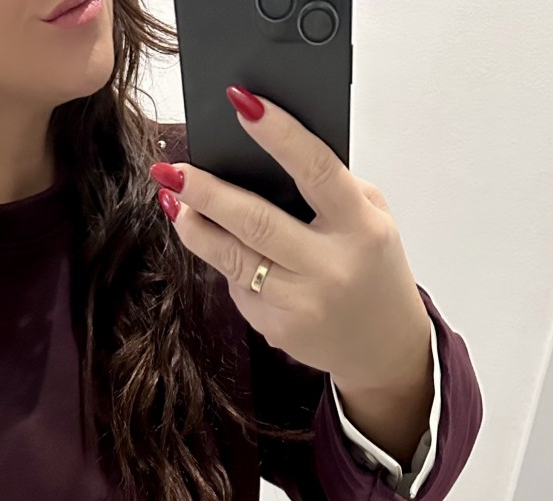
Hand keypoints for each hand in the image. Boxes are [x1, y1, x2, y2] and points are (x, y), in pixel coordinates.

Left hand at [151, 86, 431, 393]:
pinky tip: (221, 247)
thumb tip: (265, 157)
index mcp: (360, 227)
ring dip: (195, 227)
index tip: (242, 103)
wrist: (381, 344)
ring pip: (233, 258)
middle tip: (173, 170)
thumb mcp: (371, 219)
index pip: (315, 170)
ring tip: (172, 200)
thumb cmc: (372, 268)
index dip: (278, 134)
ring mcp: (300, 302)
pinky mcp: (276, 328)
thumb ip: (332, 189)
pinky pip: (240, 286)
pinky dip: (227, 263)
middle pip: (256, 221)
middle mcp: (329, 266)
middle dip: (208, 192)